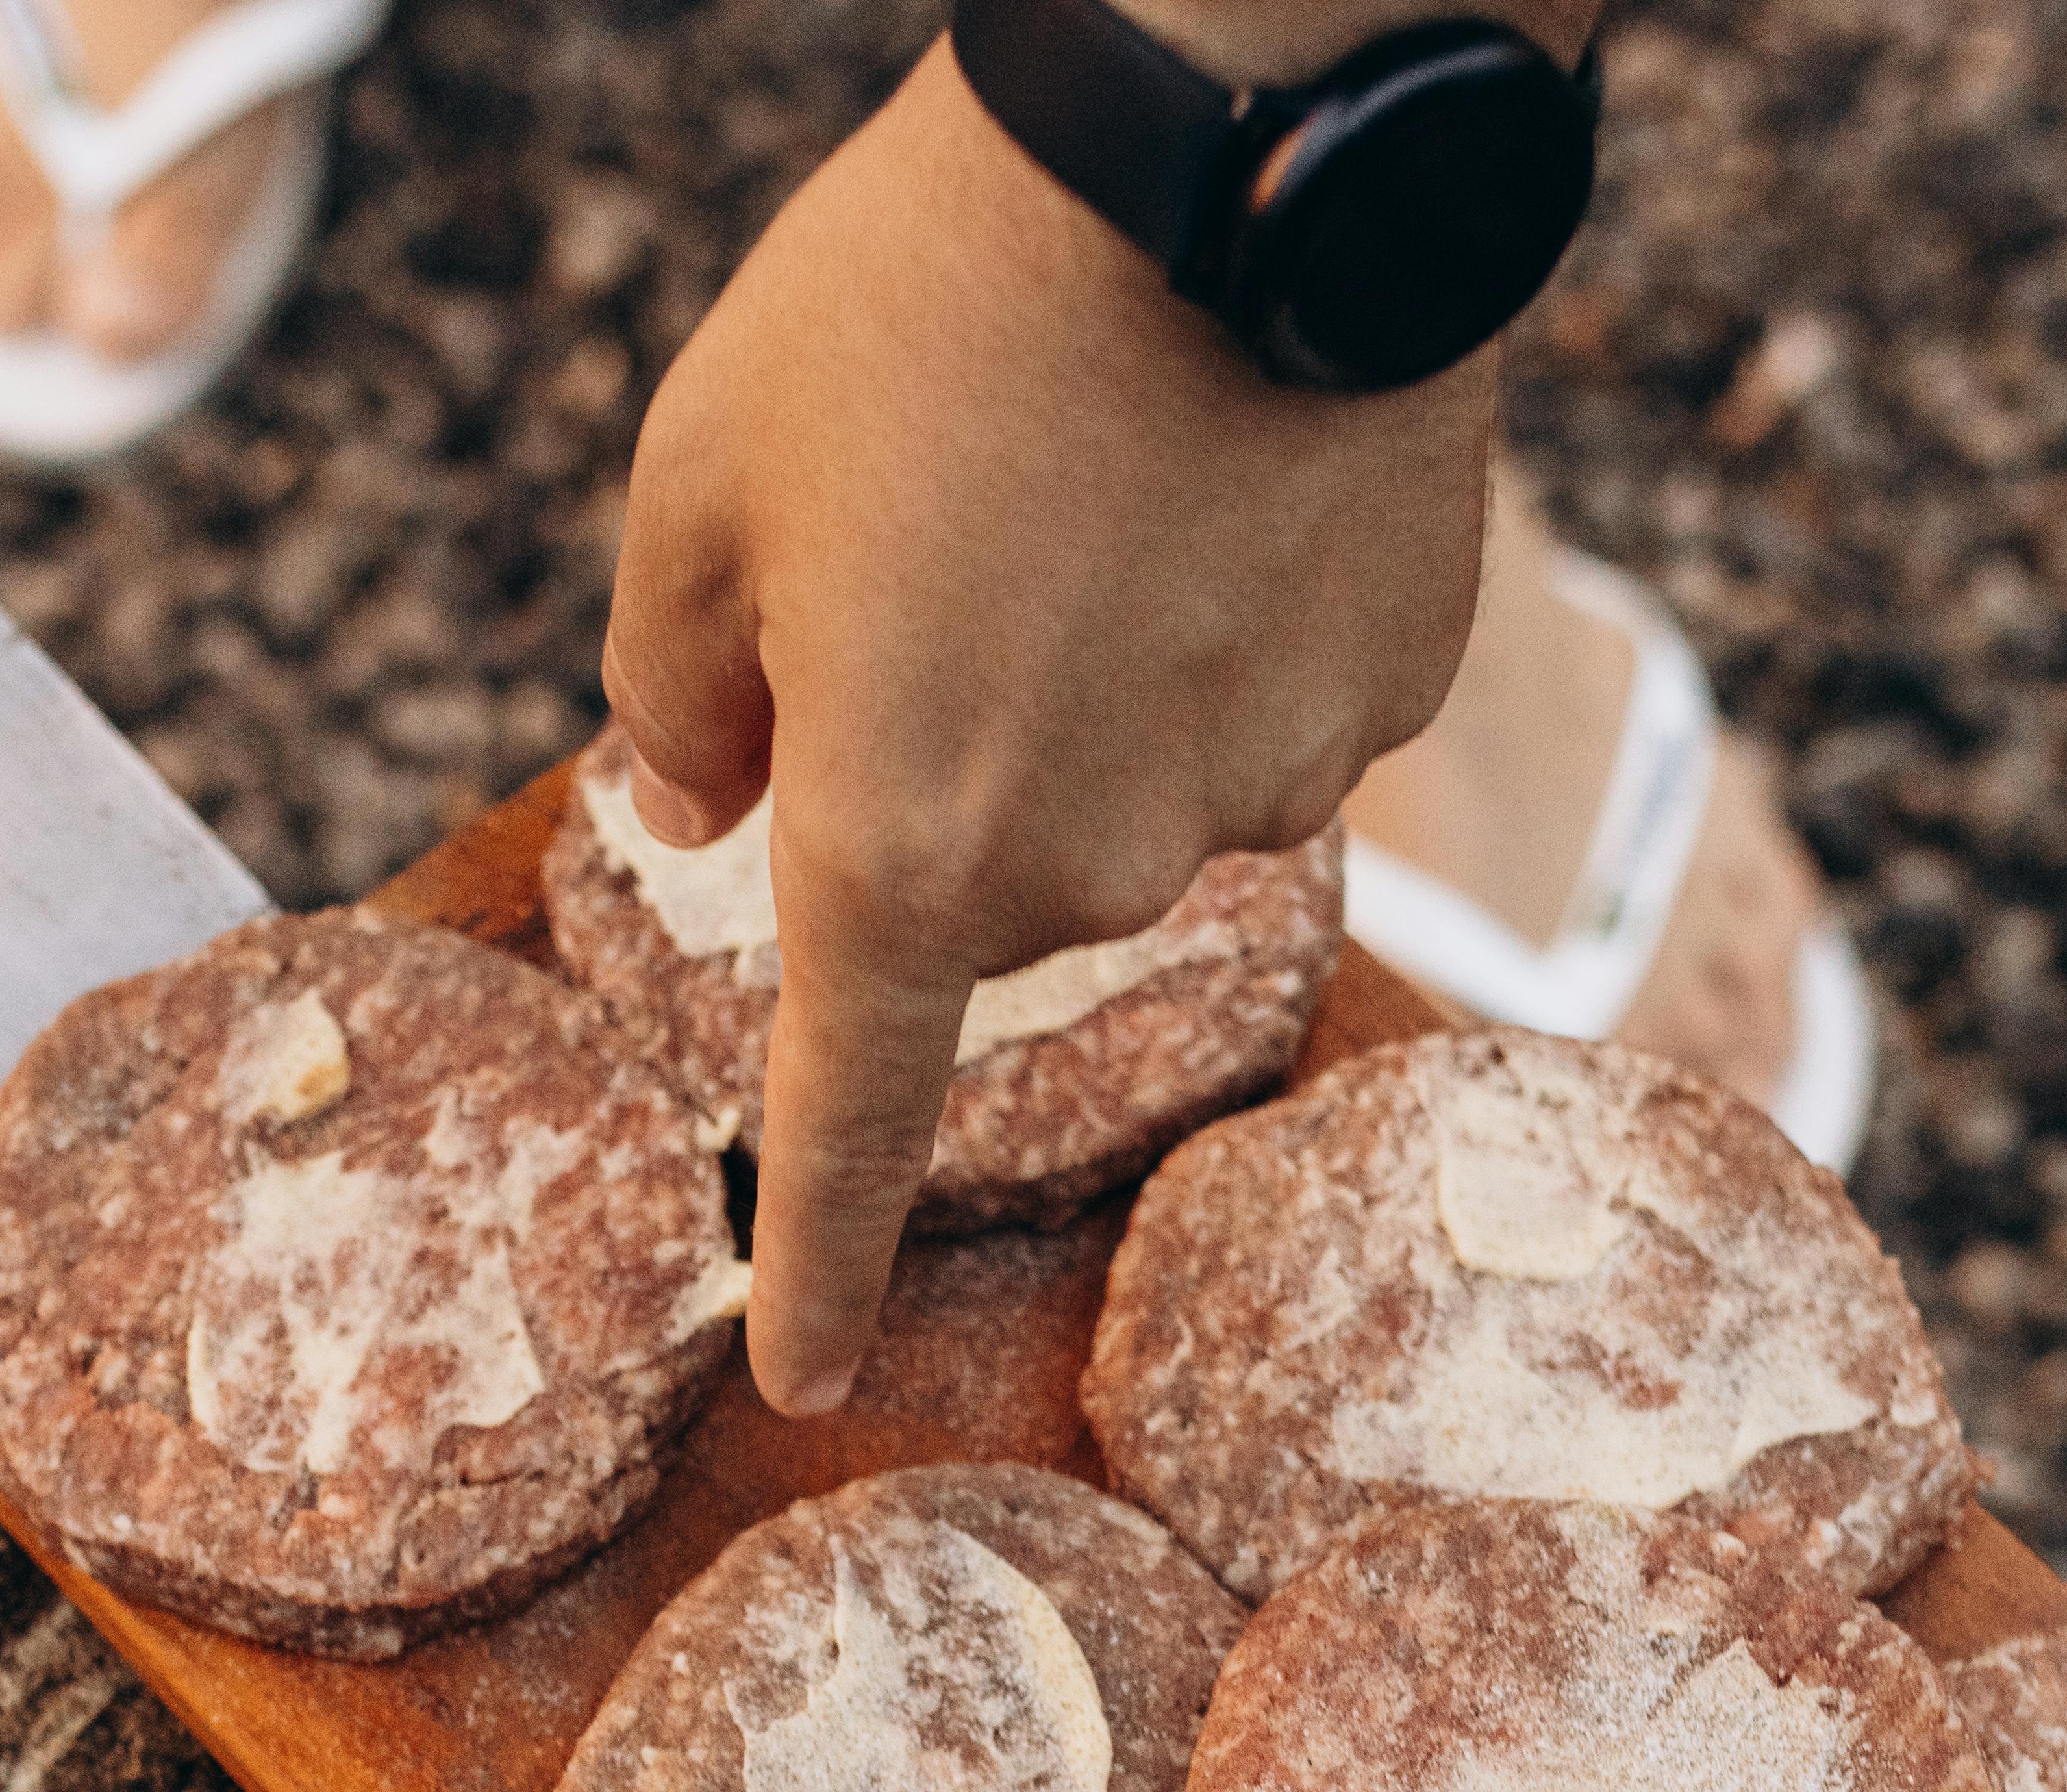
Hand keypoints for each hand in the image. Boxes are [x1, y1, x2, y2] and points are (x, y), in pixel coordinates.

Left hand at [600, 38, 1502, 1412]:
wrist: (1227, 140)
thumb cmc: (919, 298)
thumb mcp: (701, 474)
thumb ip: (673, 685)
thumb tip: (700, 809)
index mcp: (897, 848)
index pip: (846, 1125)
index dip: (814, 1255)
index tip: (799, 1376)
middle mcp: (1096, 869)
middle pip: (994, 884)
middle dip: (951, 754)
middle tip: (942, 536)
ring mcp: (1267, 790)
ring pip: (1146, 792)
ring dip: (1099, 678)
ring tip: (1092, 473)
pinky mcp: (1393, 693)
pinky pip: (1278, 700)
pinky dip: (1230, 615)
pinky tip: (1221, 470)